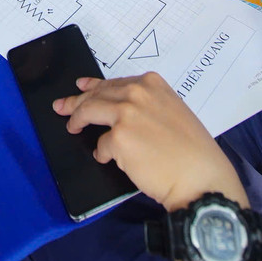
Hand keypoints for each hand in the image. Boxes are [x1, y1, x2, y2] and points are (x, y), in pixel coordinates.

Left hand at [54, 73, 245, 211]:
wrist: (199, 177)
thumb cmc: (193, 151)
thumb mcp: (173, 112)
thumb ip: (147, 105)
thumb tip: (119, 107)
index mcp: (152, 84)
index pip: (114, 83)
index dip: (94, 85)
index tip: (81, 86)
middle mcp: (137, 93)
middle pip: (97, 95)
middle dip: (76, 101)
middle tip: (62, 107)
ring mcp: (125, 114)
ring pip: (89, 112)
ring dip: (77, 120)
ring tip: (72, 127)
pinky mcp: (118, 138)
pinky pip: (100, 145)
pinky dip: (101, 152)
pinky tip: (106, 157)